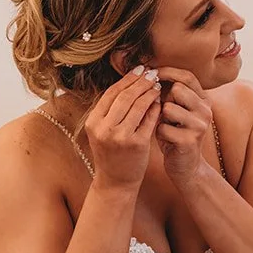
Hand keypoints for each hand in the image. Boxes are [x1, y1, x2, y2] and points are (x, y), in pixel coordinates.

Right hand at [82, 68, 161, 191]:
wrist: (115, 182)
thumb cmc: (111, 153)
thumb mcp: (102, 131)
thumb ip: (111, 110)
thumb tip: (129, 81)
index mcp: (93, 123)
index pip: (111, 93)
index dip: (126, 79)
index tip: (138, 70)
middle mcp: (105, 129)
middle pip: (125, 97)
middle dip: (140, 82)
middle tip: (151, 73)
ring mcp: (121, 137)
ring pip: (138, 106)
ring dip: (149, 92)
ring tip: (156, 85)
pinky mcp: (138, 144)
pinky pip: (149, 120)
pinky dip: (155, 108)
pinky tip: (159, 101)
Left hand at [153, 67, 214, 183]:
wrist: (186, 167)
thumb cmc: (175, 135)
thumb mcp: (174, 111)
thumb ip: (168, 94)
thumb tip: (148, 72)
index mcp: (203, 100)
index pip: (187, 76)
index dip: (168, 71)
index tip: (150, 72)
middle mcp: (206, 110)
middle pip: (177, 89)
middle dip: (164, 100)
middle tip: (165, 114)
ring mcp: (200, 125)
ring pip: (168, 108)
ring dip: (160, 118)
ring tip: (166, 127)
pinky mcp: (190, 140)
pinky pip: (163, 127)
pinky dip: (159, 133)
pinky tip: (165, 140)